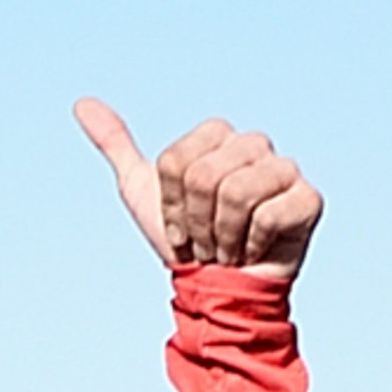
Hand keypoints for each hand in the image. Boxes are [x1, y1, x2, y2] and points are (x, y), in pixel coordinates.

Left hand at [75, 99, 323, 280]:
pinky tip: (253, 250)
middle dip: (194, 221)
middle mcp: (254, 145)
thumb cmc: (185, 240)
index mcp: (217, 137)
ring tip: (227, 246)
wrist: (218, 287)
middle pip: (204, 175)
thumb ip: (116, 146)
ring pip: (235, 193)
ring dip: (220, 235)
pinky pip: (267, 215)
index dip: (170, 203)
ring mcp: (286, 170)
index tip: (179, 224)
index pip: (177, 161)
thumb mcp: (141, 192)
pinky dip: (250, 243)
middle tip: (205, 238)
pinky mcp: (309, 199)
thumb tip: (82, 103)